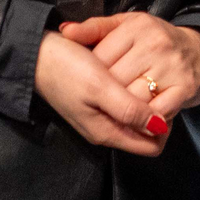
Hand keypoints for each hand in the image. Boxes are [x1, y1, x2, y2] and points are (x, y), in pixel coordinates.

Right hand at [32, 32, 168, 154]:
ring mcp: (101, 115)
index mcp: (106, 132)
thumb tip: (159, 127)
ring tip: (149, 78)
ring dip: (148, 102)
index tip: (165, 102)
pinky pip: (127, 104)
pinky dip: (135, 93)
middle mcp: (105, 128)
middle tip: (159, 87)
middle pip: (147, 132)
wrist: (34, 53)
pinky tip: (135, 74)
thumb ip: (128, 110)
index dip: (165, 128)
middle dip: (159, 114)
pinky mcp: (98, 101)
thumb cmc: (66, 68)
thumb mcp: (100, 87)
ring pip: (138, 117)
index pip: (151, 146)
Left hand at [59, 12, 199, 125]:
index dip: (92, 75)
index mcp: (137, 27)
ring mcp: (172, 66)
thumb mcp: (128, 26)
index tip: (93, 80)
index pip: (99, 58)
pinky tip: (141, 118)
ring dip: (123, 110)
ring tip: (120, 110)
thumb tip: (65, 31)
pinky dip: (145, 120)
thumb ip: (96, 28)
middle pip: (114, 82)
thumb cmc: (158, 41)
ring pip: (132, 99)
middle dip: (106, 95)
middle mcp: (155, 44)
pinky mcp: (185, 87)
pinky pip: (155, 112)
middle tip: (104, 100)